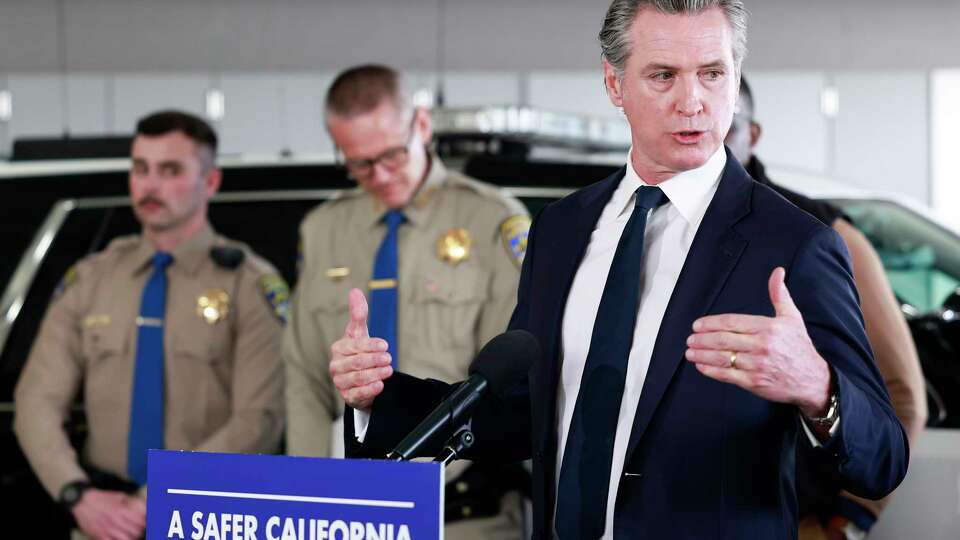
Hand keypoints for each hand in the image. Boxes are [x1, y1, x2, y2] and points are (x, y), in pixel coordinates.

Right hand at [72, 488, 145, 539]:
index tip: (145, 523)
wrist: (82, 502)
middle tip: (138, 529)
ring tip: (130, 534)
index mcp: (121, 510)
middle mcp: (115, 520)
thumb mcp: (119, 496)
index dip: (144, 523)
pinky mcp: (98, 535)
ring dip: (131, 537)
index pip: (140, 521)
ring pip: (126, 539)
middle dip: (139, 531)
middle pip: (135, 531)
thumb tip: (144, 506)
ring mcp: (106, 529)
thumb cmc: (101, 498)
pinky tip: (119, 537)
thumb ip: (132, 501)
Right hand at [329, 288, 392, 410]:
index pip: (354, 346)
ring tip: (389, 370)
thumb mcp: (359, 333)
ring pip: (358, 379)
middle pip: (357, 363)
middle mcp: (336, 366)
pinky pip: (358, 394)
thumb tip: (355, 291)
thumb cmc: (359, 352)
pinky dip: (370, 390)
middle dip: (374, 360)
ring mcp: (341, 382)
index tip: (385, 345)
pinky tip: (381, 385)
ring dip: (375, 374)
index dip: (370, 346)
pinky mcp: (348, 397)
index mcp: (338, 349)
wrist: (359, 379)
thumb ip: (358, 314)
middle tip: (389, 358)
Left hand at [685, 267, 831, 416]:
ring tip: (690, 351)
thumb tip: (777, 272)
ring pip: (722, 358)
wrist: (813, 379)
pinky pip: (727, 375)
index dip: (711, 324)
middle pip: (723, 340)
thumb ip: (779, 294)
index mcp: (768, 328)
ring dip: (702, 354)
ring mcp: (757, 365)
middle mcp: (761, 346)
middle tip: (690, 339)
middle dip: (702, 339)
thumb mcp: (792, 317)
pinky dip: (711, 370)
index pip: (731, 322)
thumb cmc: (799, 347)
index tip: (697, 325)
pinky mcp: (754, 382)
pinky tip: (701, 366)